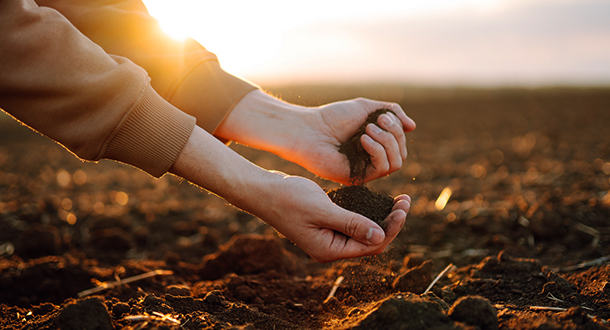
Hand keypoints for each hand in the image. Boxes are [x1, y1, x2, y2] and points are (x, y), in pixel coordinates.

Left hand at [215, 91, 415, 184]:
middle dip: (394, 135)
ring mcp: (365, 170)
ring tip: (368, 130)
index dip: (397, 129)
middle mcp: (372, 160)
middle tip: (376, 122)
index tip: (382, 116)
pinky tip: (363, 139)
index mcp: (375, 145)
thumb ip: (392, 112)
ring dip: (387, 142)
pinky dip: (378, 151)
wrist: (309, 129)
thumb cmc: (333, 118)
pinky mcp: (358, 178)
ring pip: (396, 163)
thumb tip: (413, 127)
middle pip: (401, 154)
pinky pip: (382, 169)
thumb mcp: (367, 108)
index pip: (400, 144)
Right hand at [257, 174, 411, 261]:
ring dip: (382, 217)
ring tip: (399, 200)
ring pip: (364, 231)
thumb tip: (380, 236)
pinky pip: (354, 222)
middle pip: (371, 241)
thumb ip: (351, 224)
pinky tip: (378, 200)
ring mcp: (329, 237)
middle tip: (405, 200)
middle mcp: (331, 247)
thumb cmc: (288, 199)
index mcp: (330, 250)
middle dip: (391, 223)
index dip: (391, 228)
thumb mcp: (322, 210)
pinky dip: (368, 212)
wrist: (263, 191)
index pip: (371, 246)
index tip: (403, 208)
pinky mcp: (327, 224)